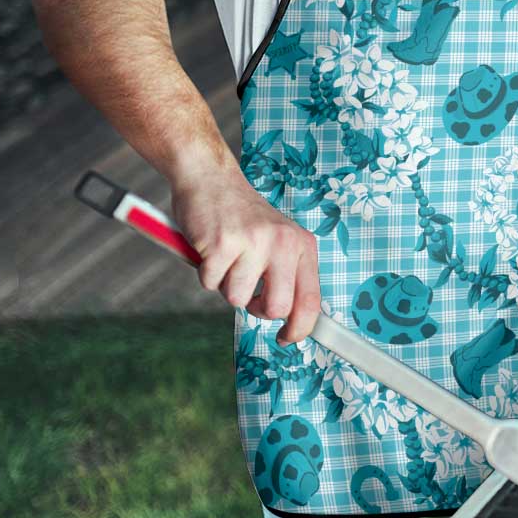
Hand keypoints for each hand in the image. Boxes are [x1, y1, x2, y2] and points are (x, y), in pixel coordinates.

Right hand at [171, 168, 320, 345]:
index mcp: (302, 245)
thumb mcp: (279, 240)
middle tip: (248, 291)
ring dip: (227, 285)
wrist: (211, 178)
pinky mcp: (222, 243)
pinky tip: (211, 249)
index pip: (311, 300)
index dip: (300, 328)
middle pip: (277, 308)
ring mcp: (253, 242)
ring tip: (227, 258)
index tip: (288, 338)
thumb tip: (294, 321)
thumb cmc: (243, 217)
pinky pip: (211, 284)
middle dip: (257, 309)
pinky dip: (206, 273)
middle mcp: (283, 243)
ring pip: (238, 299)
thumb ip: (287, 275)